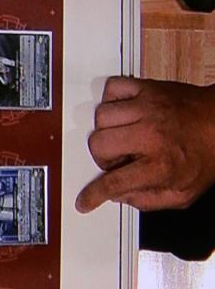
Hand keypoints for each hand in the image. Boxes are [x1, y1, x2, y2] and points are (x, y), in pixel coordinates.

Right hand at [76, 76, 214, 212]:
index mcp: (161, 165)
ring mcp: (149, 108)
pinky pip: (112, 88)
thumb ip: (149, 200)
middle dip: (102, 157)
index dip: (94, 195)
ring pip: (101, 116)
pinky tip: (122, 112)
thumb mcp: (184, 193)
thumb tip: (120, 197)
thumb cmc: (208, 153)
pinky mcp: (149, 89)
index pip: (114, 182)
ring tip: (122, 135)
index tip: (85, 200)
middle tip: (117, 159)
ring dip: (106, 129)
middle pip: (99, 145)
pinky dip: (111, 99)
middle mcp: (151, 135)